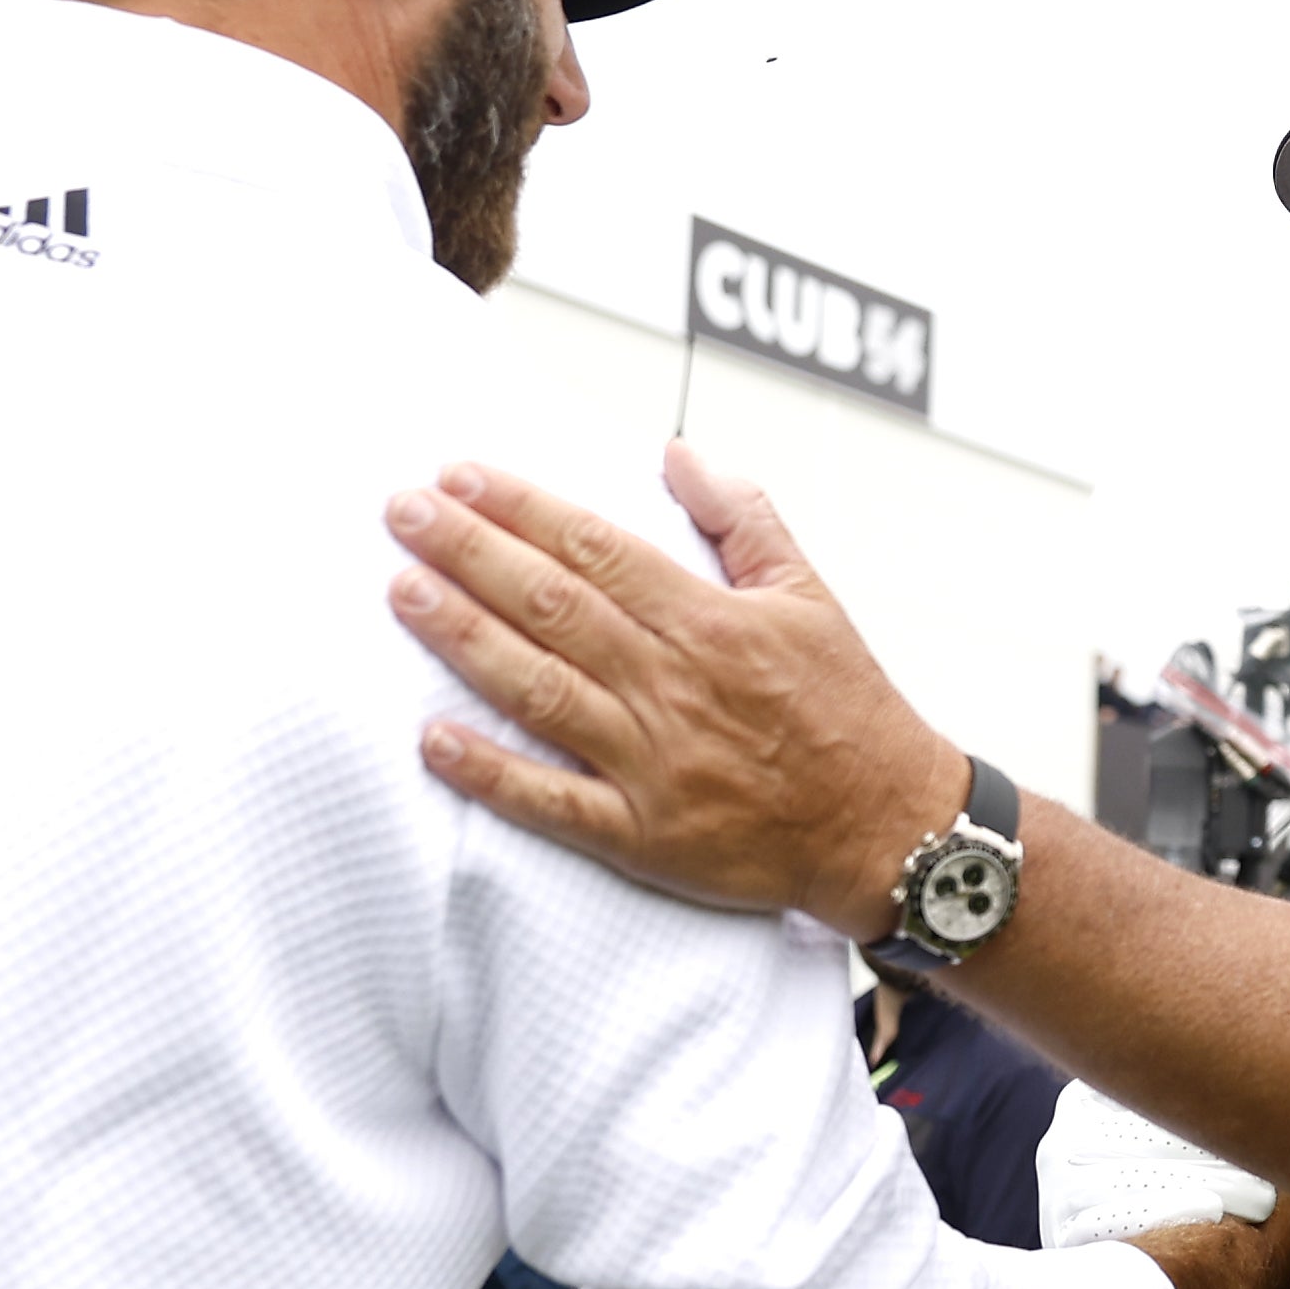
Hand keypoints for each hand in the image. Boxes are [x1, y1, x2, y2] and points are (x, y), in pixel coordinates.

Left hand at [385, 448, 954, 939]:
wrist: (887, 827)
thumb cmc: (846, 709)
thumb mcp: (809, 595)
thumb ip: (742, 518)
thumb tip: (675, 454)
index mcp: (710, 621)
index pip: (595, 547)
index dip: (521, 507)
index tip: (460, 475)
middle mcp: (674, 685)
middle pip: (553, 606)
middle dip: (469, 553)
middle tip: (402, 512)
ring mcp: (653, 763)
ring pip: (540, 689)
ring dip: (465, 639)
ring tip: (403, 592)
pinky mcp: (643, 834)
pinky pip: (552, 801)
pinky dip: (491, 772)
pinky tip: (433, 740)